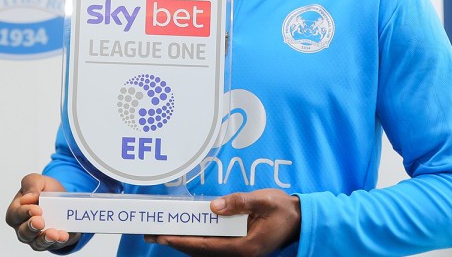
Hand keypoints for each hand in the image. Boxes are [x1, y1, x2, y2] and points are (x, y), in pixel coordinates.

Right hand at [5, 173, 80, 251]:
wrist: (64, 199)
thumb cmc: (45, 191)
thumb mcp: (38, 180)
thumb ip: (31, 184)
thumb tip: (28, 197)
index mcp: (17, 211)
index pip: (15, 215)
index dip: (24, 212)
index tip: (36, 209)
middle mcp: (24, 228)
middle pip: (24, 233)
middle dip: (31, 228)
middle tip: (40, 222)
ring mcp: (37, 238)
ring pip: (37, 243)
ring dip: (45, 239)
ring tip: (54, 234)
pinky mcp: (52, 242)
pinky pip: (54, 245)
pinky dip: (59, 241)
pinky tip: (64, 235)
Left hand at [144, 189, 300, 256]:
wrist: (299, 219)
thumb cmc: (283, 209)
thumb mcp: (264, 200)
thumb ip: (239, 202)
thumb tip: (212, 206)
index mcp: (245, 247)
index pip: (206, 245)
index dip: (182, 240)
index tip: (163, 235)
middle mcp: (239, 254)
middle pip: (200, 251)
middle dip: (175, 242)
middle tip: (152, 234)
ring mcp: (238, 253)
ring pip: (204, 251)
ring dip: (183, 242)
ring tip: (160, 233)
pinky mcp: (237, 247)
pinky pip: (212, 246)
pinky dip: (196, 240)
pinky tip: (185, 232)